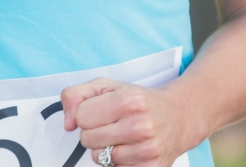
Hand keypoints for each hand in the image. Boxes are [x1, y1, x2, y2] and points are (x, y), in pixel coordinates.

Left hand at [61, 78, 191, 166]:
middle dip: (94, 132)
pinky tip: (129, 150)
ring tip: (123, 137)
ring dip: (105, 149)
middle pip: (86, 139)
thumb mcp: (106, 86)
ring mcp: (147, 151)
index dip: (86, 113)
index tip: (101, 110)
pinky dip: (115, 162)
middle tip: (112, 124)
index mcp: (128, 101)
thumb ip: (76, 95)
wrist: (178, 117)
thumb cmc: (138, 101)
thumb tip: (67, 124)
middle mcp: (140, 126)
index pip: (81, 116)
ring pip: (98, 158)